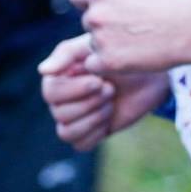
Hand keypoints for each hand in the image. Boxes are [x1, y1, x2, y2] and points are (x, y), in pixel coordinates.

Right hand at [39, 37, 168, 150]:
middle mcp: (61, 100)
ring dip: (94, 118)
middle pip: (60, 113)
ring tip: (110, 102)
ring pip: (67, 132)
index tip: (99, 81)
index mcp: (58, 78)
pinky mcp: (89, 133)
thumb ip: (66, 54)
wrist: (148, 73)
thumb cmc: (120, 54)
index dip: (75, 91)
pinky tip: (109, 116)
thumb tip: (42, 71)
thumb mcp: (94, 47)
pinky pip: (80, 145)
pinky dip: (96, 133)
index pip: (51, 93)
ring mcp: (74, 118)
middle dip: (90, 103)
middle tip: (111, 89)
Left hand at [65, 0, 190, 74]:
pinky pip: (94, 63)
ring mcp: (101, 40)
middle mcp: (96, 14)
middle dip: (103, 20)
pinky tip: (128, 54)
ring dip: (106, 41)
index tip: (112, 4)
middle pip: (86, 18)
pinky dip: (107, 62)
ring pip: (92, 41)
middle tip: (131, 21)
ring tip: (135, 37)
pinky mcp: (109, 62)